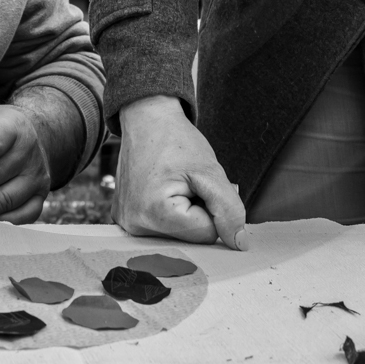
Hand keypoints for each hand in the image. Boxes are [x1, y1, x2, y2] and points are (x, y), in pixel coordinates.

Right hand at [112, 95, 247, 249]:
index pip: (206, 234)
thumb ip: (228, 209)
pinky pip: (162, 228)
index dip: (211, 207)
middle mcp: (134, 225)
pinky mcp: (125, 219)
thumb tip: (239, 244)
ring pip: (178, 234)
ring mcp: (127, 223)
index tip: (197, 182)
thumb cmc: (176, 140)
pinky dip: (170, 212)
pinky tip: (163, 189)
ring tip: (175, 184)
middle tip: (187, 182)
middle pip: (190, 238)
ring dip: (185, 212)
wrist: (147, 119)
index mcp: (154, 213)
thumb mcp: (211, 172)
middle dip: (198, 211)